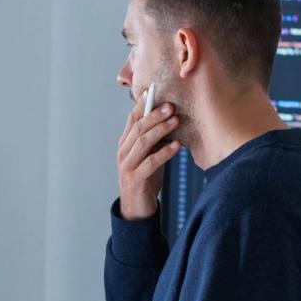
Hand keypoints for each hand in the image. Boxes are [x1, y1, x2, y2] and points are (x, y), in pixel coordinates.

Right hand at [117, 92, 180, 219]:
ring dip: (160, 130)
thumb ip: (154, 140)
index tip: (153, 92)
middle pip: (138, 129)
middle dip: (154, 115)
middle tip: (171, 106)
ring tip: (175, 121)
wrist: (136, 209)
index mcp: (125, 144)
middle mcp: (124, 152)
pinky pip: (151, 163)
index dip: (142, 105)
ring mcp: (128, 166)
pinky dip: (164, 153)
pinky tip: (177, 146)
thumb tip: (170, 119)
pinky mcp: (136, 179)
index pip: (132, 120)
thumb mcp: (149, 155)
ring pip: (142, 143)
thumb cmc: (145, 179)